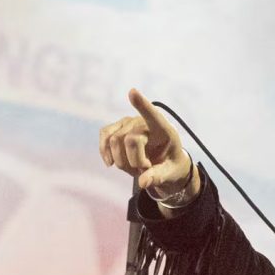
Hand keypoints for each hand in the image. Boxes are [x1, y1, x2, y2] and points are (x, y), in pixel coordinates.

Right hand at [99, 87, 196, 201]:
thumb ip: (158, 177)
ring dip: (121, 161)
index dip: (142, 105)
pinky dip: (104, 151)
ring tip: (134, 166)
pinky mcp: (116, 128)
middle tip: (146, 168)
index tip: (132, 92)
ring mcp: (128, 123)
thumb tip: (143, 183)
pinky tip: (110, 163)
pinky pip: (104, 136)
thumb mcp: (170, 174)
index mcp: (164, 130)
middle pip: (129, 140)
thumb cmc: (170, 166)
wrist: (163, 164)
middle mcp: (144, 121)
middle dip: (134, 162)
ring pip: (114, 141)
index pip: (153, 115)